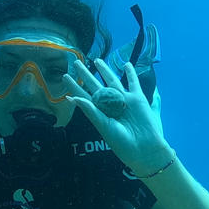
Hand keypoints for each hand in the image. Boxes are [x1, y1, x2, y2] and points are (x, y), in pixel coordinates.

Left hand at [62, 58, 170, 175]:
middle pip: (95, 85)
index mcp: (99, 112)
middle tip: (76, 62)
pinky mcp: (137, 99)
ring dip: (104, 70)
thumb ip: (90, 110)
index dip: (75, 86)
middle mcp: (110, 105)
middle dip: (86, 74)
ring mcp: (123, 100)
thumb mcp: (103, 126)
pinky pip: (133, 83)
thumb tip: (73, 97)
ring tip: (97, 60)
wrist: (143, 148)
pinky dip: (131, 74)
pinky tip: (126, 64)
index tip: (65, 76)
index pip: (84, 96)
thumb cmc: (121, 141)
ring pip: (112, 81)